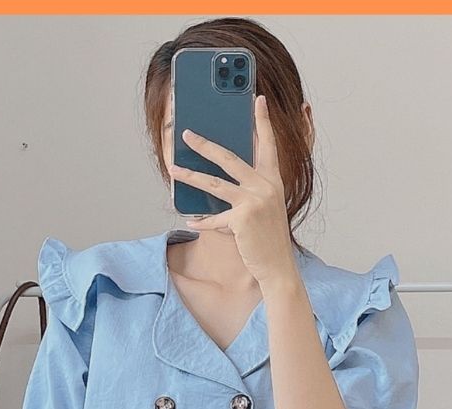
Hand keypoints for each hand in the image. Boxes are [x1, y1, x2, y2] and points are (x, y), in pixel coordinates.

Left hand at [168, 94, 298, 288]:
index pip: (268, 144)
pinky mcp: (242, 219)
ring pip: (214, 184)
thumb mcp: (264, 208)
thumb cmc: (268, 238)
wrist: (277, 266)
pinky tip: (191, 220)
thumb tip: (218, 179)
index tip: (258, 99)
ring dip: (190, 177)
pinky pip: (214, 218)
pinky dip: (202, 221)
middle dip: (205, 145)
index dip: (263, 121)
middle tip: (187, 134)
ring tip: (173, 169)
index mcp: (273, 180)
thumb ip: (249, 190)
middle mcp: (265, 186)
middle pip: (230, 158)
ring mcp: (254, 201)